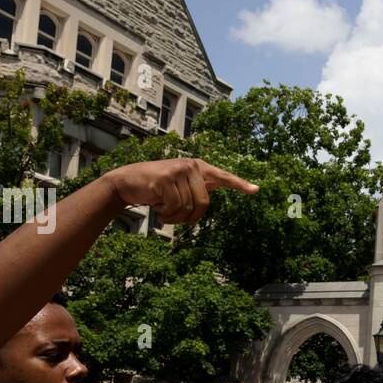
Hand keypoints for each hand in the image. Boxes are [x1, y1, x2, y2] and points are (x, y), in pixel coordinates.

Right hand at [103, 158, 257, 224]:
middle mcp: (190, 166)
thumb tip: (211, 194)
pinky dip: (166, 214)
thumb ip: (195, 187)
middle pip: (204, 203)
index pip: (223, 176)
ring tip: (163, 208)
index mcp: (197, 167)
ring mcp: (178, 170)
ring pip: (188, 208)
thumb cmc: (155, 188)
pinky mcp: (165, 178)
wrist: (127, 182)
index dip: (239, 184)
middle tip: (174, 216)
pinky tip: (157, 206)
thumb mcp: (179, 185)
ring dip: (175, 217)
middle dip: (190, 217)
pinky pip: (174, 207)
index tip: (256, 190)